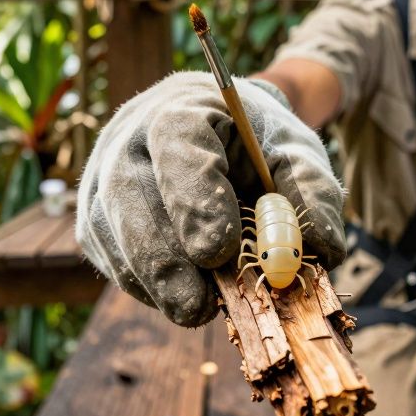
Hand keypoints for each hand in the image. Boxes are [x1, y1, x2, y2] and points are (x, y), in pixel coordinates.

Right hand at [76, 72, 346, 326]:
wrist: (222, 137)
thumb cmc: (258, 146)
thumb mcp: (297, 155)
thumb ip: (313, 193)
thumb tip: (320, 250)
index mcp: (182, 107)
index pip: (175, 143)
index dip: (194, 199)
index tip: (220, 252)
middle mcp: (128, 137)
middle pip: (129, 194)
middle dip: (163, 259)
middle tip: (199, 308)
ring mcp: (102, 178)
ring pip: (112, 234)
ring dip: (154, 281)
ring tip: (200, 308)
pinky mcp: (95, 219)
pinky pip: (110, 260)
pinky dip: (145, 287)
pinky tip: (181, 294)